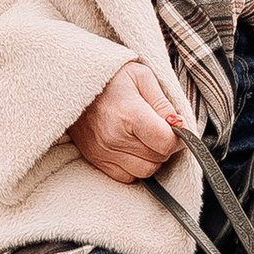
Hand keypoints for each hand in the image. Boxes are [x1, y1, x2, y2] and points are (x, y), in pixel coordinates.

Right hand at [72, 59, 187, 184]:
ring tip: (145, 138)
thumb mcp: (142, 76)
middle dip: (165, 146)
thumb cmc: (111, 78)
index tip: (175, 127)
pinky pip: (127, 177)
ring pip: (145, 171)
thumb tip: (180, 125)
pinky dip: (135, 166)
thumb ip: (164, 102)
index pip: (166, 143)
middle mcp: (114, 138)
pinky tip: (133, 148)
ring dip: (152, 158)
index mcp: (129, 115)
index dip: (178, 137)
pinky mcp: (96, 160)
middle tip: (159, 128)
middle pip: (158, 158)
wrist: (73, 82)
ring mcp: (103, 152)